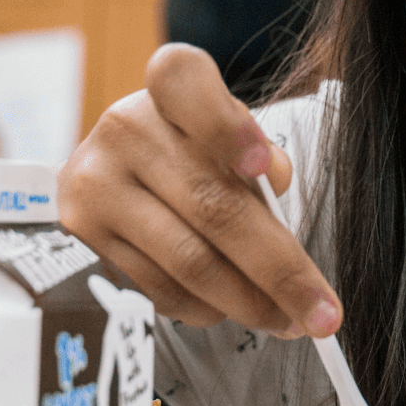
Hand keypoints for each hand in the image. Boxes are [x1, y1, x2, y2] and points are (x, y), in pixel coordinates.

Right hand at [58, 43, 340, 337]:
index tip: (265, 169)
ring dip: (248, 302)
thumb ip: (257, 156)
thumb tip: (275, 187)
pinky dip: (205, 308)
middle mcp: (126, 127)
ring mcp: (97, 181)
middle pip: (212, 205)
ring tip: (287, 322)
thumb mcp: (225, 134)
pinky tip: (231, 310)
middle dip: (278, 270)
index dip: (228, 127)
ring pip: (189, 261)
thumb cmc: (189, 151)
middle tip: (321, 313)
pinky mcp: (83, 232)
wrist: (110, 169)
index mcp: (170, 87)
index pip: (188, 84)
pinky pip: (159, 287)